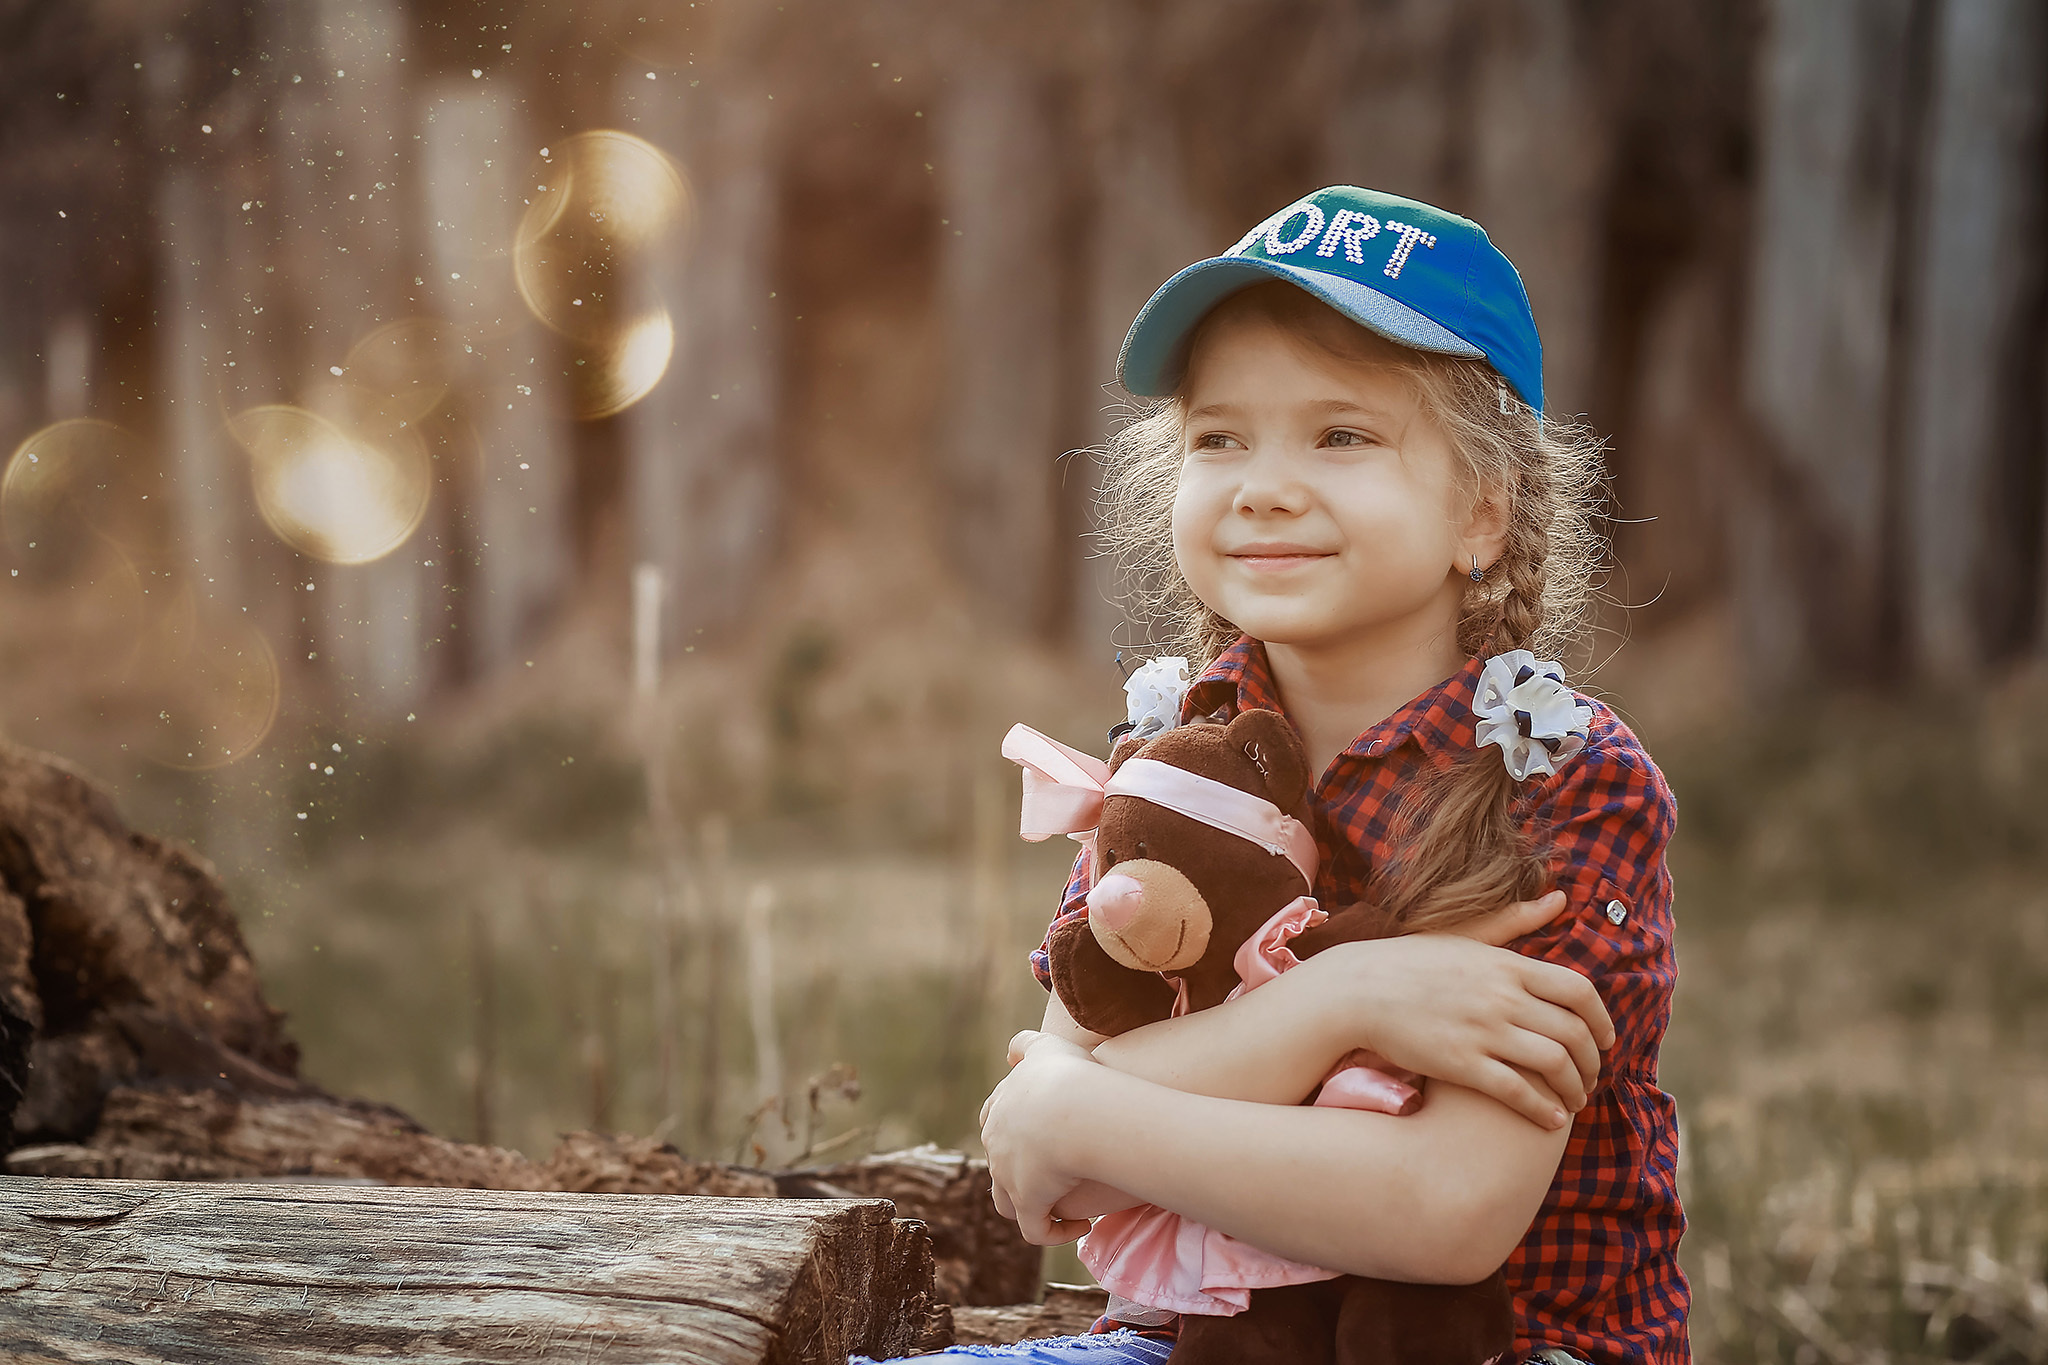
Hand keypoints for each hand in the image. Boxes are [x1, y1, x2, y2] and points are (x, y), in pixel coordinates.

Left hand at [979, 1030, 1116, 1244]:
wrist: (1073, 1109)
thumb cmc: (1068, 1075)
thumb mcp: (1046, 1046)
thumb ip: (1027, 1045)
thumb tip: (1011, 1055)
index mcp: (999, 1110)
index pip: (994, 1125)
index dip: (1012, 1134)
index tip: (1039, 1138)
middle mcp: (996, 1145)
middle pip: (1000, 1165)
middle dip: (1021, 1172)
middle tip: (1056, 1175)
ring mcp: (1008, 1176)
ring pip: (1009, 1203)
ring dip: (1034, 1207)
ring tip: (1063, 1208)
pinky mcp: (1028, 1202)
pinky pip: (1037, 1229)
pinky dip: (1054, 1233)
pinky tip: (1082, 1227)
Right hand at [1303, 891, 1613, 1127]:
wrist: (1357, 990)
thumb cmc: (1410, 961)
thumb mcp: (1464, 933)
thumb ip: (1514, 920)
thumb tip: (1560, 898)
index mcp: (1506, 965)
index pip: (1579, 991)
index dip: (1603, 1020)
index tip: (1606, 1039)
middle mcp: (1501, 997)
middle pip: (1574, 1032)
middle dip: (1593, 1061)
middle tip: (1591, 1077)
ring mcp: (1482, 1031)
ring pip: (1554, 1064)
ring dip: (1574, 1087)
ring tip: (1574, 1099)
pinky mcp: (1461, 1064)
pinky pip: (1517, 1091)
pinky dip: (1542, 1109)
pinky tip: (1550, 1119)